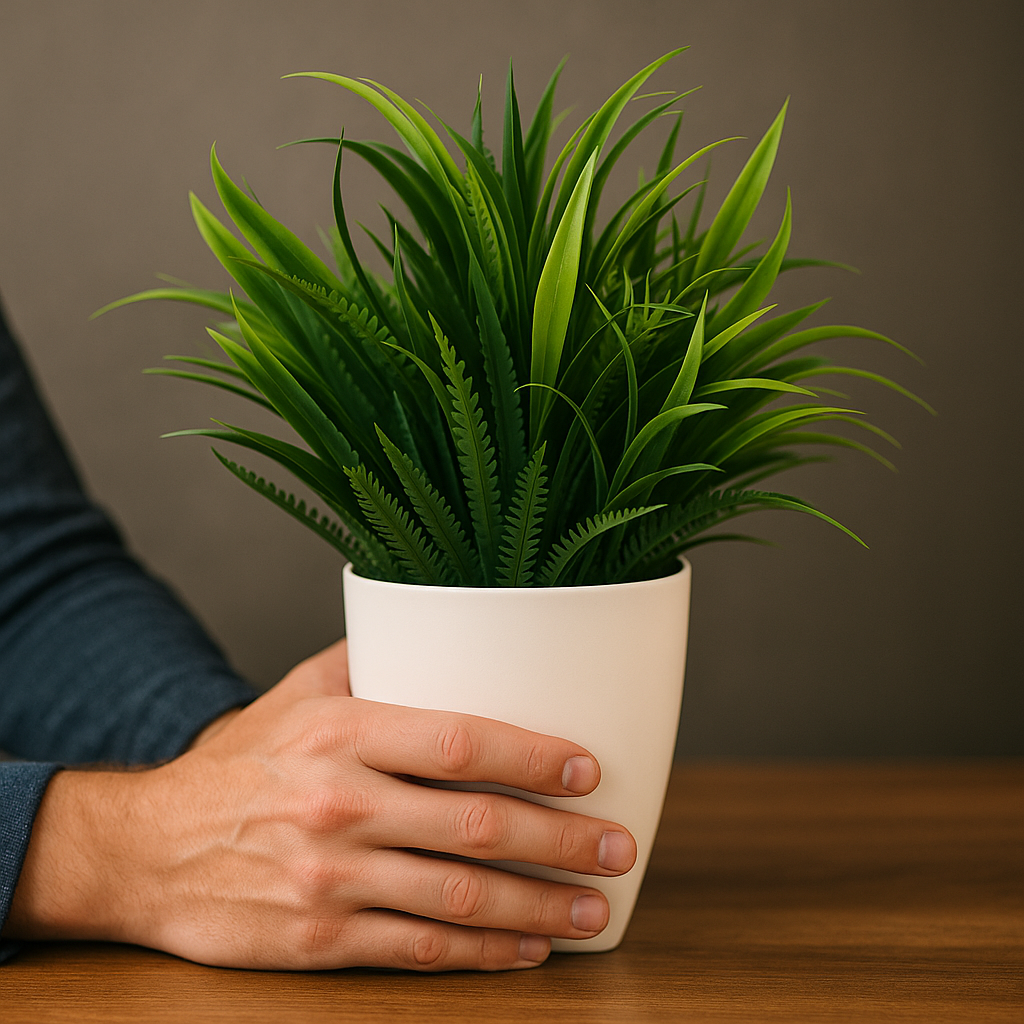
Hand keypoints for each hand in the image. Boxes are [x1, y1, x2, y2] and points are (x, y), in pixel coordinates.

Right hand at [5, 640, 635, 971]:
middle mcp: (340, 805)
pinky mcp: (319, 941)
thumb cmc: (236, 764)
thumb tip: (439, 623)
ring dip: (540, 907)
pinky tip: (527, 950)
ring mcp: (330, 880)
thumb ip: (368, 659)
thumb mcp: (293, 695)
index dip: (535, 757)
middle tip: (619, 846)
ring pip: (460, 899)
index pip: (460, 742)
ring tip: (595, 907)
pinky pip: (419, 951)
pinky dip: (484, 955)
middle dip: (562, 839)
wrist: (145, 849)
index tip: (591, 768)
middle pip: (476, 826)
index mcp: (341, 733)